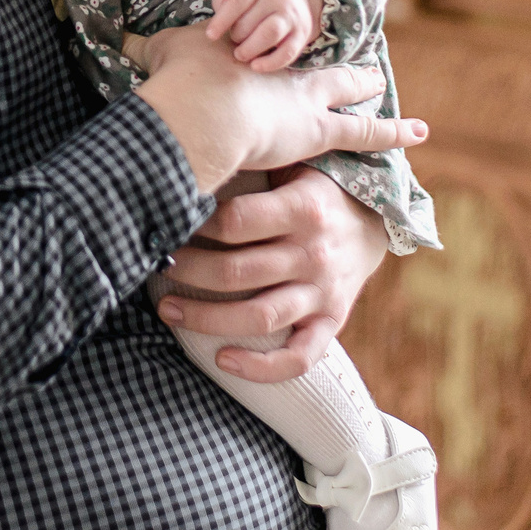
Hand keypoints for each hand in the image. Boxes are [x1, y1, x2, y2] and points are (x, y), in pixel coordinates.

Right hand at [135, 25, 425, 193]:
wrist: (199, 107)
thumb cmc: (182, 81)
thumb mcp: (163, 55)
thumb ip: (149, 51)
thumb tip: (122, 40)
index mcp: (249, 58)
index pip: (273, 50)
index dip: (283, 48)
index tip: (290, 43)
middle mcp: (282, 73)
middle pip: (316, 68)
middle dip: (337, 69)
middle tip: (358, 66)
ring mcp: (305, 100)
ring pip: (347, 94)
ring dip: (366, 90)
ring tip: (383, 86)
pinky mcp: (318, 131)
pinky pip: (366, 131)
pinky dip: (393, 131)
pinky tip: (420, 131)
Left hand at [158, 168, 392, 380]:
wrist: (374, 221)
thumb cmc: (313, 187)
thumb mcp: (294, 162)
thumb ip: (254, 164)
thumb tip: (189, 162)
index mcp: (303, 208)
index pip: (236, 221)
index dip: (196, 224)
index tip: (170, 221)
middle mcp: (314, 252)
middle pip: (237, 271)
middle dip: (187, 271)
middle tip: (156, 265)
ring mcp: (324, 291)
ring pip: (259, 315)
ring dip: (207, 318)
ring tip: (168, 310)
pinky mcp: (332, 321)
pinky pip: (300, 357)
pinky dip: (262, 367)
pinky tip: (223, 360)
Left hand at [205, 0, 321, 71]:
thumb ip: (224, 1)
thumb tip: (216, 25)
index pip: (237, 0)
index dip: (222, 20)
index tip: (211, 36)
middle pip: (250, 22)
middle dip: (236, 36)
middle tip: (234, 39)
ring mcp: (291, 15)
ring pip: (269, 35)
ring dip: (250, 49)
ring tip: (240, 54)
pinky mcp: (301, 34)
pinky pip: (287, 53)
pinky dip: (270, 63)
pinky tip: (256, 66)